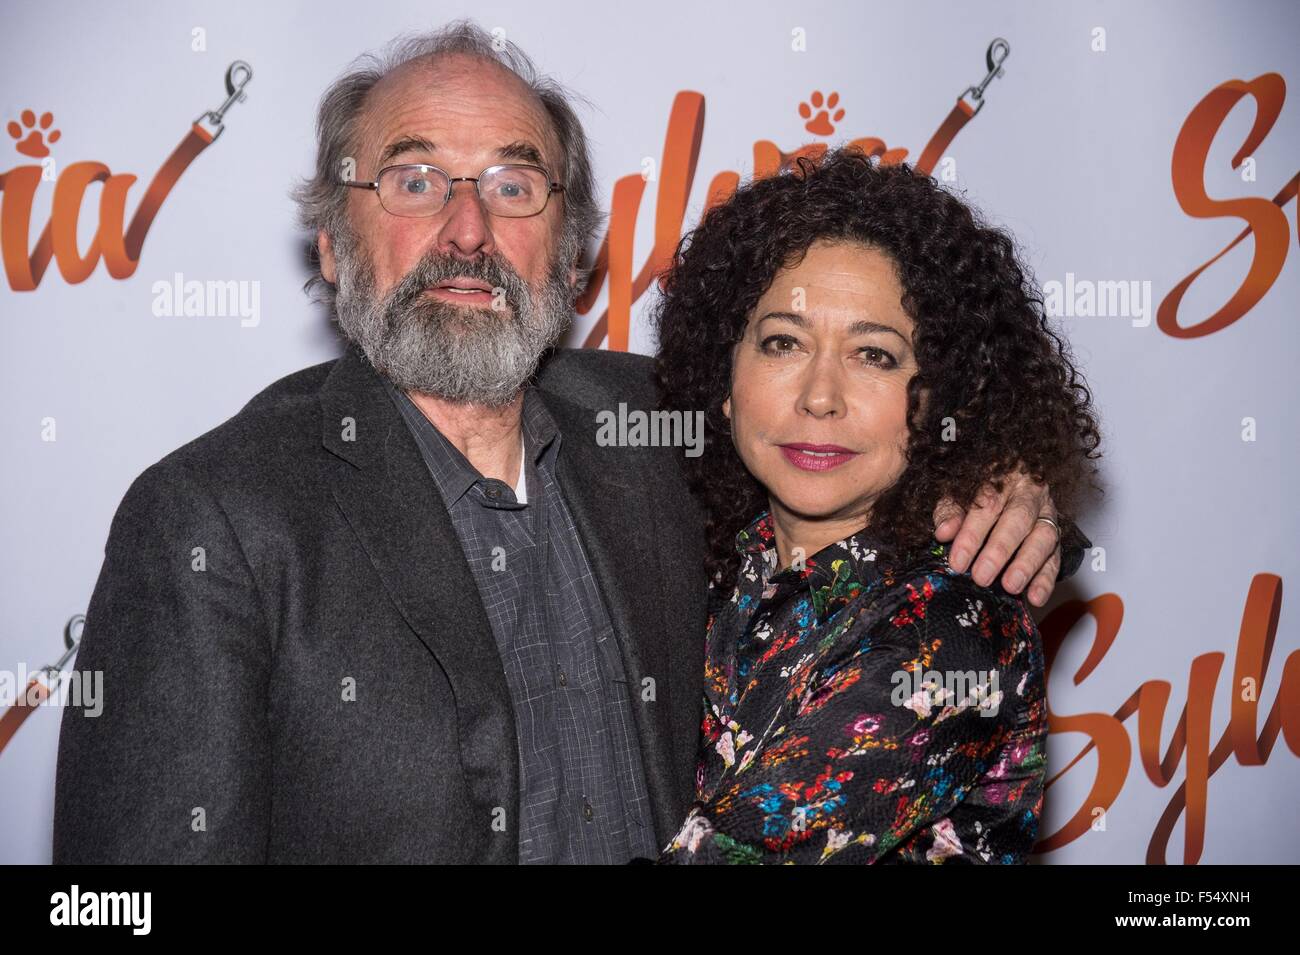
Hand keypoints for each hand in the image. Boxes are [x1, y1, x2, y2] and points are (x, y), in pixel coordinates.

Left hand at [933, 466, 1061, 606]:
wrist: (1007, 484)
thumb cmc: (976, 490)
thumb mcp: (957, 493)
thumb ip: (949, 511)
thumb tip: (944, 532)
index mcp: (1002, 477)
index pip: (986, 505)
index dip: (971, 535)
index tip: (958, 561)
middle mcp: (1029, 492)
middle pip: (1018, 519)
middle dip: (999, 550)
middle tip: (982, 576)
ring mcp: (1047, 514)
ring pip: (1044, 537)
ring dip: (1027, 565)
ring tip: (1010, 586)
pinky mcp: (1057, 535)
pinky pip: (1056, 557)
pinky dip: (1046, 579)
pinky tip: (1035, 597)